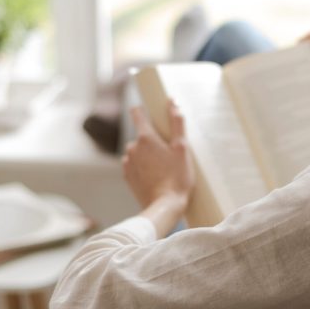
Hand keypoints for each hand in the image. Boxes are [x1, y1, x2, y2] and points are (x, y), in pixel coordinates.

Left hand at [122, 100, 194, 215]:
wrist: (164, 206)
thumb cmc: (177, 177)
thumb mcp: (182, 148)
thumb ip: (176, 123)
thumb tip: (173, 102)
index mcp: (145, 137)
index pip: (137, 113)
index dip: (144, 110)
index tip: (152, 113)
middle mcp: (132, 147)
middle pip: (142, 135)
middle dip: (153, 140)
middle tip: (169, 152)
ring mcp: (128, 163)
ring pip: (138, 151)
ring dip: (148, 155)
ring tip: (164, 167)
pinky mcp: (128, 177)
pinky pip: (135, 165)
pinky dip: (144, 167)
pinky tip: (156, 176)